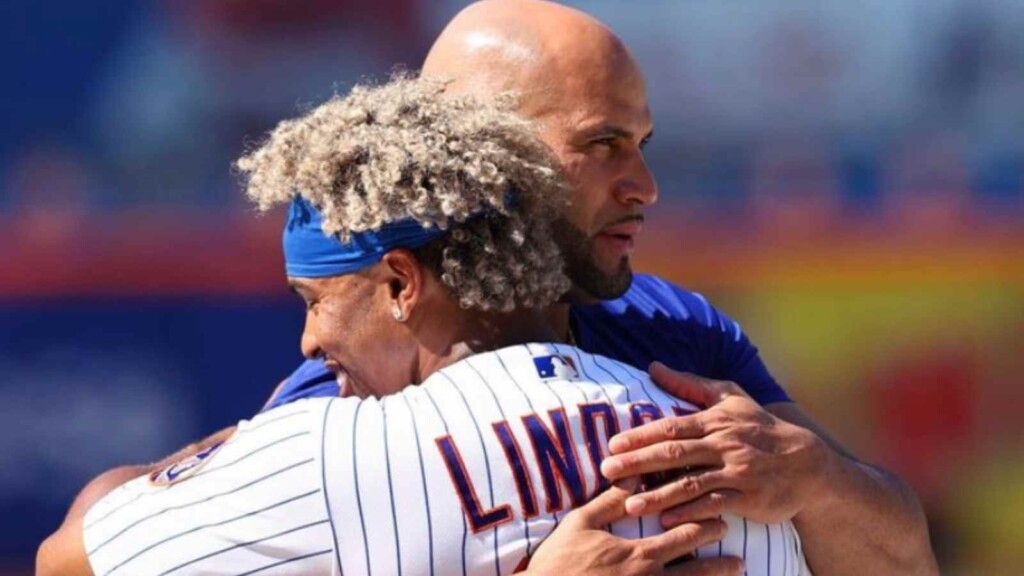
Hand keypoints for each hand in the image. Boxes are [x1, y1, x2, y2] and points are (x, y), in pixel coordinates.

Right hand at [522, 477, 742, 575]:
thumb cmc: (559, 562)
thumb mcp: (580, 523)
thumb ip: (611, 499)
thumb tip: (634, 471)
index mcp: (638, 554)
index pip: (685, 536)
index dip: (707, 525)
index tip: (722, 515)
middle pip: (697, 567)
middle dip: (720, 555)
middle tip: (733, 542)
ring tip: (738, 569)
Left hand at [600, 363, 830, 524]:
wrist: (806, 462)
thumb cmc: (760, 427)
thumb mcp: (729, 398)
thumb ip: (689, 384)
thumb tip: (654, 367)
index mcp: (715, 421)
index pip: (671, 427)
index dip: (641, 436)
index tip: (613, 445)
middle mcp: (724, 445)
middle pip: (674, 454)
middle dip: (638, 463)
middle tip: (607, 472)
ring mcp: (737, 472)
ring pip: (692, 484)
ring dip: (658, 495)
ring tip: (630, 505)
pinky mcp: (749, 497)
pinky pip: (716, 505)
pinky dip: (691, 513)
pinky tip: (668, 521)